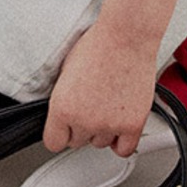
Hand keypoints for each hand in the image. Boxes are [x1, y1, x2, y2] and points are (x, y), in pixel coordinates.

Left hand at [42, 18, 159, 156]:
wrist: (127, 36)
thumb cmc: (98, 45)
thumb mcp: (66, 71)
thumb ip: (62, 99)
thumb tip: (63, 114)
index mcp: (62, 107)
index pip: (53, 142)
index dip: (60, 133)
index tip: (65, 128)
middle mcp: (84, 120)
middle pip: (77, 142)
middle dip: (82, 127)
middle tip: (91, 106)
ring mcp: (109, 124)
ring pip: (100, 143)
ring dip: (103, 130)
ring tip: (108, 106)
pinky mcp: (133, 124)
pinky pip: (124, 150)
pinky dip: (122, 141)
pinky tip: (120, 126)